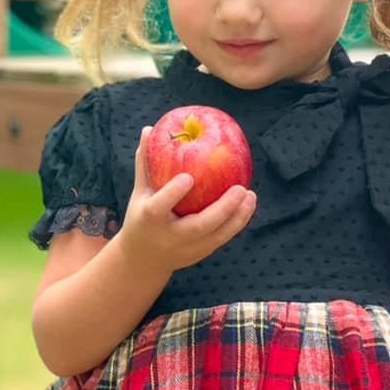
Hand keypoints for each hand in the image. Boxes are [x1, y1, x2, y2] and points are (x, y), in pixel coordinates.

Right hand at [118, 126, 256, 272]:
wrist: (142, 260)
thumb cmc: (141, 216)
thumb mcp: (139, 192)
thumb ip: (145, 162)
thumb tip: (149, 129)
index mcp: (148, 219)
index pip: (159, 208)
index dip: (173, 193)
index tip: (188, 177)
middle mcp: (168, 237)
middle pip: (198, 227)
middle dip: (222, 209)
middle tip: (240, 188)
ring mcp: (186, 249)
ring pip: (216, 236)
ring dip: (237, 217)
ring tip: (250, 195)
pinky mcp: (199, 254)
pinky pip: (222, 239)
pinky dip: (237, 223)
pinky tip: (248, 204)